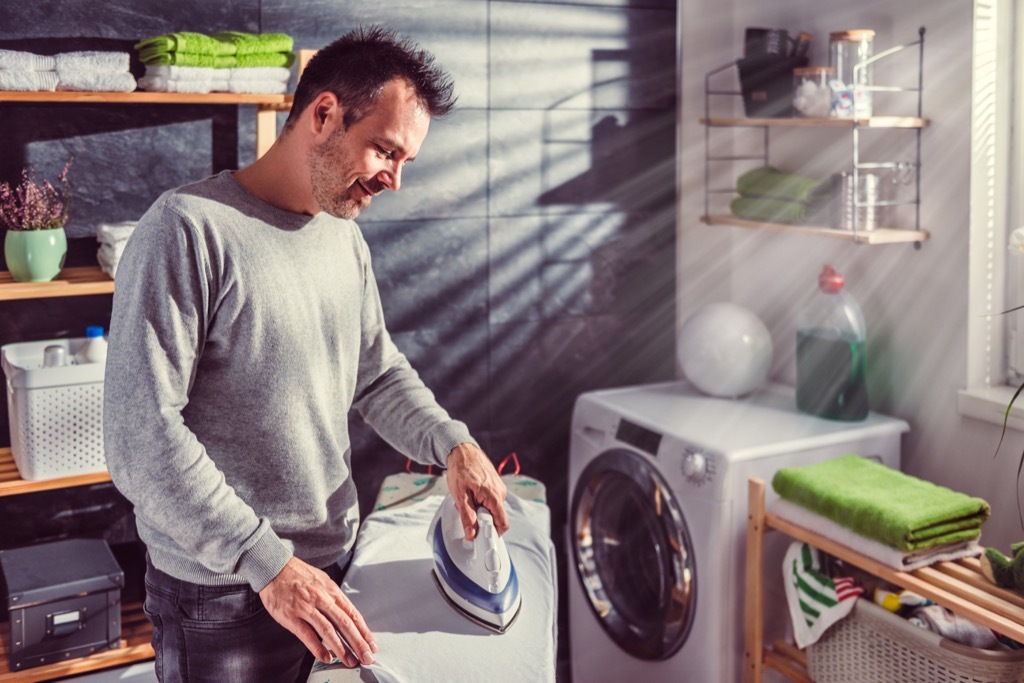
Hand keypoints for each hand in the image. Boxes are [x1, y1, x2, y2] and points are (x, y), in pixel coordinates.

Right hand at [258, 556, 377, 666]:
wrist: (275, 567)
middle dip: (358, 643)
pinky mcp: (292, 616)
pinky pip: (307, 634)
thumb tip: (347, 614)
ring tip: (350, 660)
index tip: (371, 645)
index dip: (364, 631)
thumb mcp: (322, 581)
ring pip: (328, 630)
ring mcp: (307, 607)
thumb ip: (334, 598)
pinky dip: (318, 647)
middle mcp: (323, 599)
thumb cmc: (299, 575)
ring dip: (341, 648)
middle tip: (367, 657)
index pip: (353, 614)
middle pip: (345, 623)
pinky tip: (326, 657)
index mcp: (332, 591)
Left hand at [445, 443, 508, 538]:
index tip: (481, 537)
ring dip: (480, 510)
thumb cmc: (461, 469)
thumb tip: (472, 534)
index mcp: (494, 496)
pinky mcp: (495, 485)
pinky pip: (491, 500)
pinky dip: (481, 502)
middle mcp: (500, 492)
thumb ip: (467, 516)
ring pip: (492, 508)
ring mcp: (499, 488)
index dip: (493, 533)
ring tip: (467, 500)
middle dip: (482, 519)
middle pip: (496, 517)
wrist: (462, 450)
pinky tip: (471, 495)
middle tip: (467, 513)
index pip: (502, 523)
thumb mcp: (460, 496)